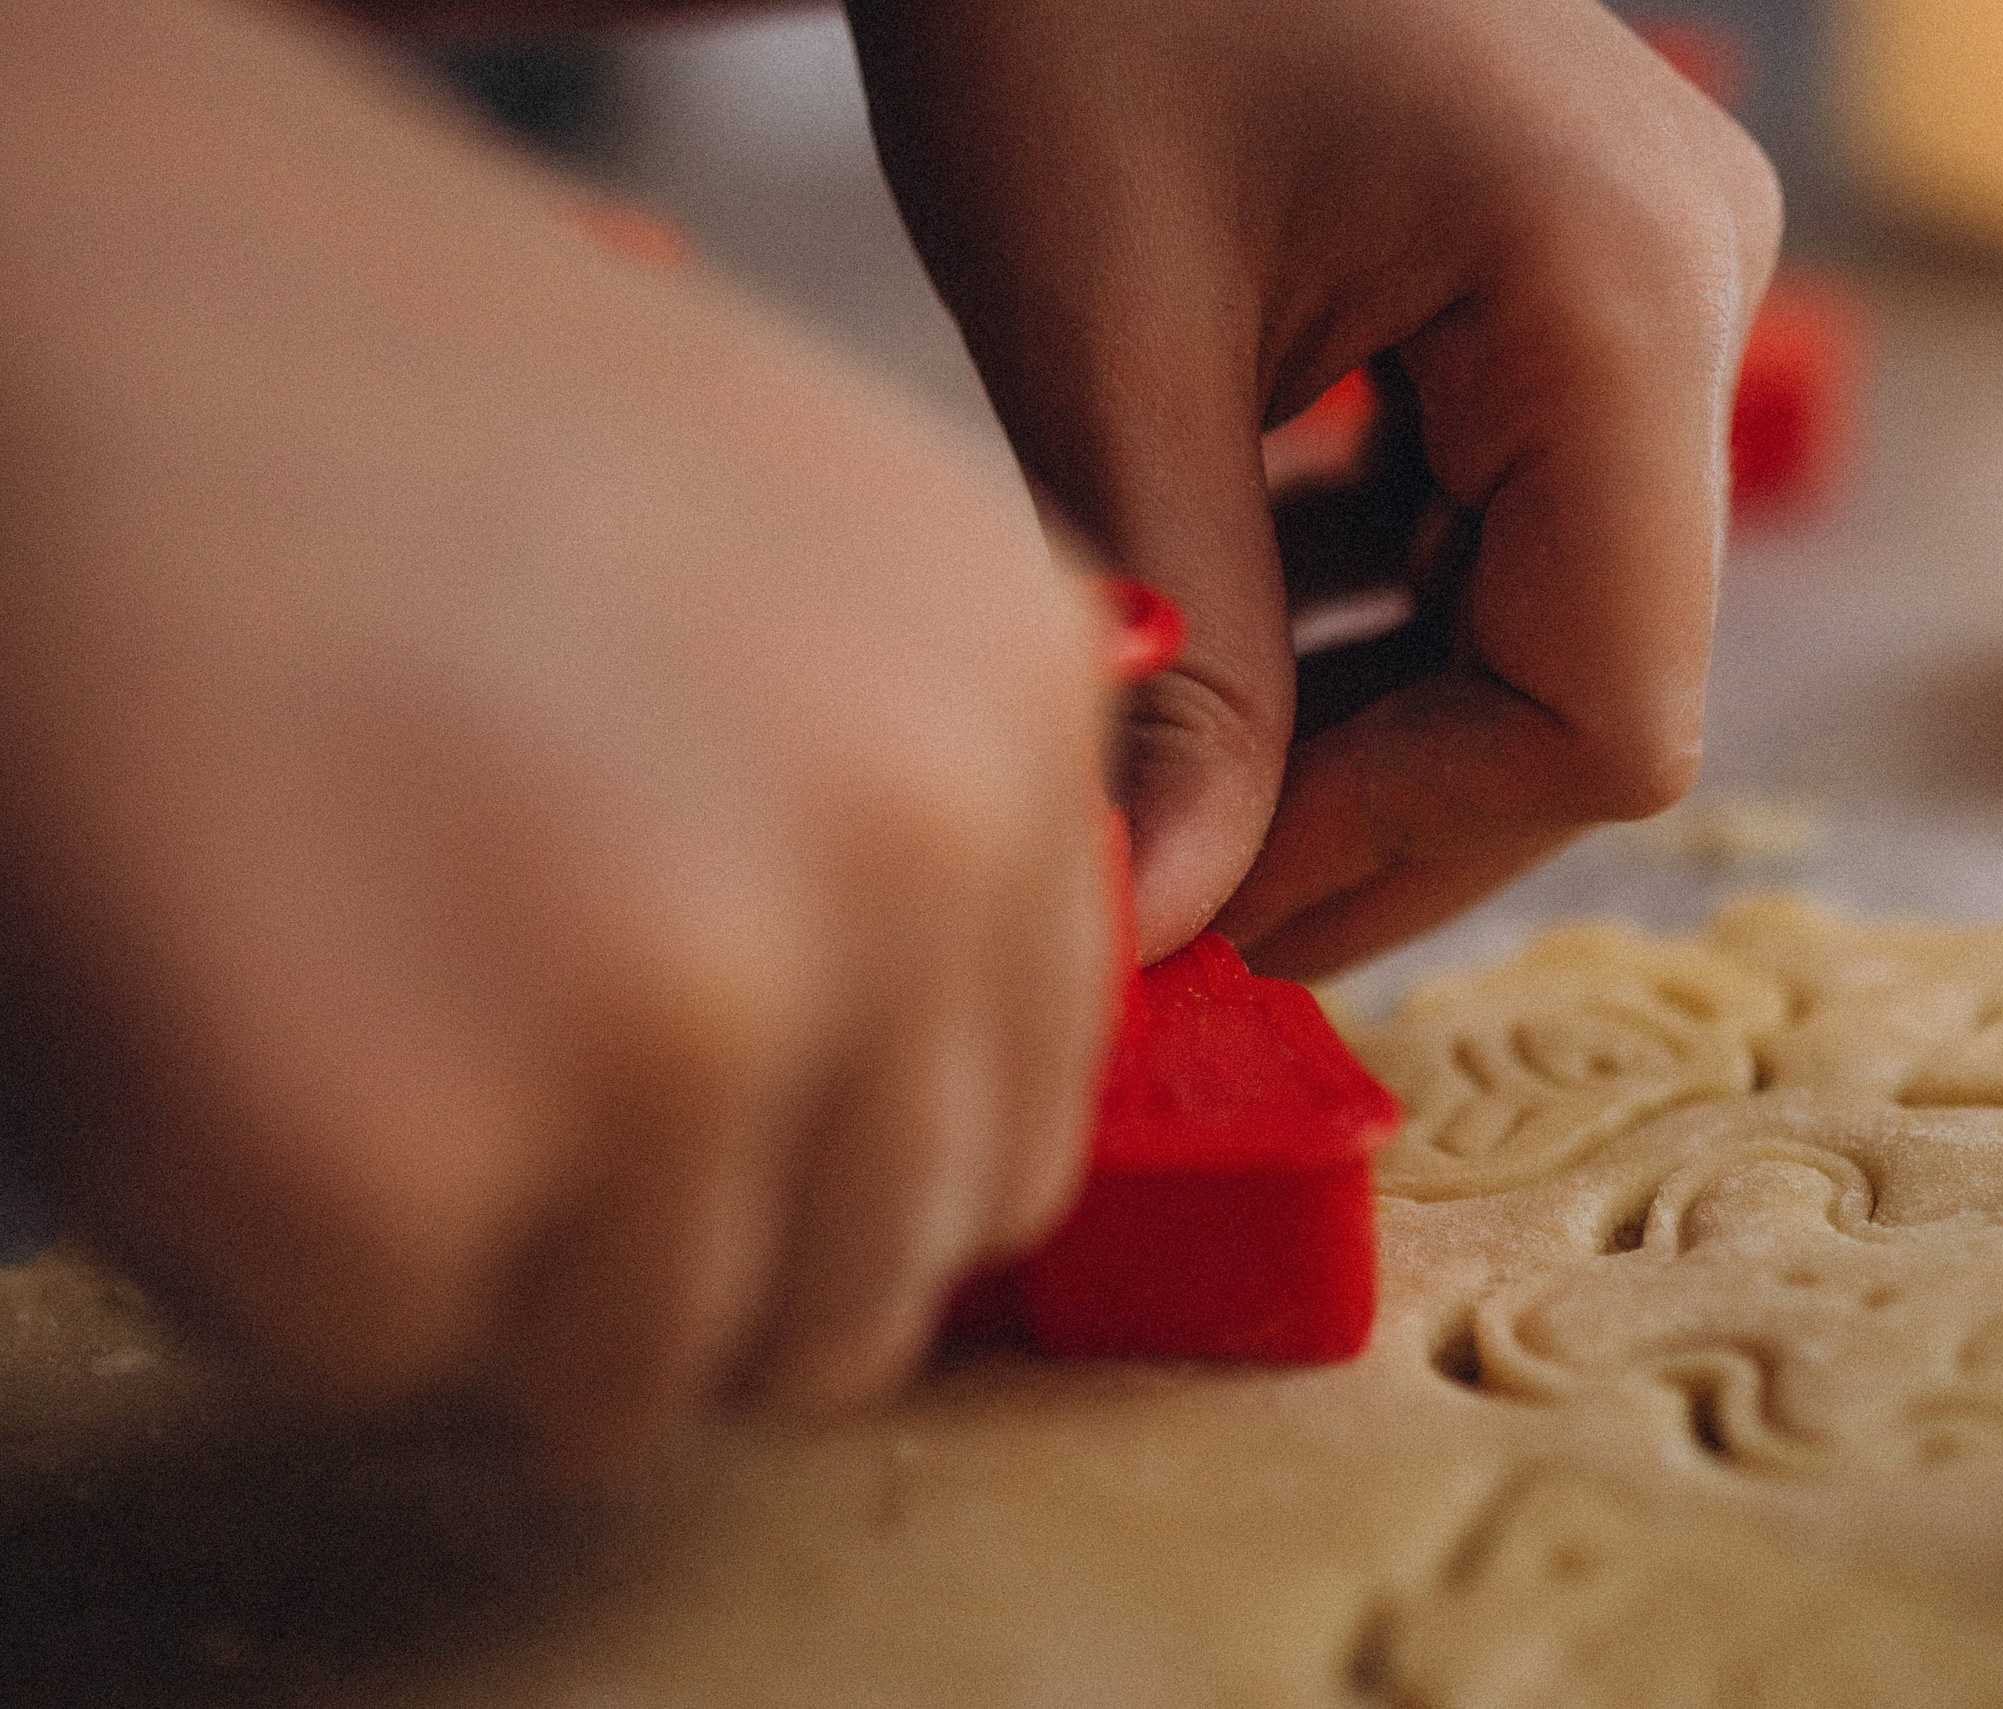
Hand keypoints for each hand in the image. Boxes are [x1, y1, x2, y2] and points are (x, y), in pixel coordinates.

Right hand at [0, 0, 1113, 1470]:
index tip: (731, 1176)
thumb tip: (935, 1086)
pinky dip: (271, 1244)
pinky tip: (225, 1014)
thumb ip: (924, 810)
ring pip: (631, 1368)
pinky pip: (376, 1344)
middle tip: (520, 1147)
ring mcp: (677, 1019)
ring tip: (356, 1014)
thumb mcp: (806, 549)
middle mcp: (904, 869)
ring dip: (485, 1267)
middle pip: (852, 1295)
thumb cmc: (395, 410)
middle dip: (688, 1272)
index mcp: (1015, 719)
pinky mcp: (403, 1155)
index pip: (1012, 1149)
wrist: (75, 282)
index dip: (848, 1196)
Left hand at [853, 0, 1780, 976]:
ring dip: (1370, 711)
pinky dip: (1371, 597)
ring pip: (1551, 607)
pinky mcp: (1561, 279)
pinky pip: (1506, 508)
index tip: (1215, 904)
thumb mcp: (1105, 343)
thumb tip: (1175, 918)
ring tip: (1182, 763)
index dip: (1408, 842)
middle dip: (1388, 800)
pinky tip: (1230, 612)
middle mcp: (1685, 281)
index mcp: (1617, 290)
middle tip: (1192, 891)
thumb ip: (1174, 645)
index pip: (1607, 707)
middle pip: (1597, 676)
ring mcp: (1640, 276)